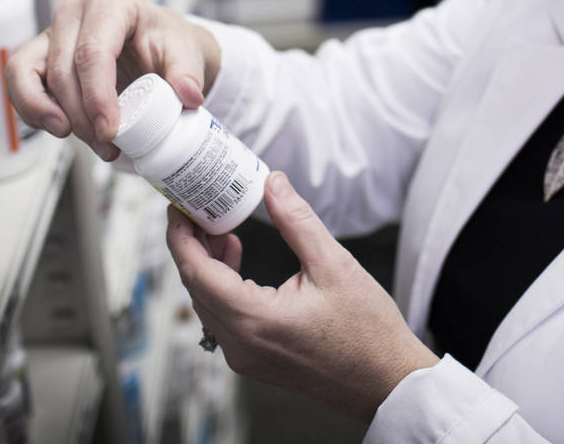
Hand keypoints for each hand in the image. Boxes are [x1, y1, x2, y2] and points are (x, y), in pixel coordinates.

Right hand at [4, 0, 221, 160]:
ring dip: (44, 111)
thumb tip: (188, 95)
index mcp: (113, 2)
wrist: (159, 51)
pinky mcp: (40, 55)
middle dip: (80, 113)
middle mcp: (76, 12)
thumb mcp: (186, 51)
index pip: (93, 51)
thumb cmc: (167, 44)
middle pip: (62, 67)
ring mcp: (53, 32)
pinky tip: (56, 127)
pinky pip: (19, 81)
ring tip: (73, 136)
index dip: (97, 96)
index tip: (110, 129)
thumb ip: (189, 72)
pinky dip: (30, 108)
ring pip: (26, 71)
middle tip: (106, 142)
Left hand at [167, 172, 438, 421]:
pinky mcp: (255, 360)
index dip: (181, 234)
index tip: (178, 205)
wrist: (386, 380)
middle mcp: (241, 344)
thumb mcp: (334, 264)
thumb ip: (296, 221)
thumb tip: (272, 184)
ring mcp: (245, 357)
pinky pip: (223, 318)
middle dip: (192, 244)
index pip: (197, 272)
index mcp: (255, 320)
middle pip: (196, 287)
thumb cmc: (367, 331)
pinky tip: (237, 260)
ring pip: (207, 303)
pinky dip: (222, 286)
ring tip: (221, 228)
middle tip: (199, 207)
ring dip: (207, 265)